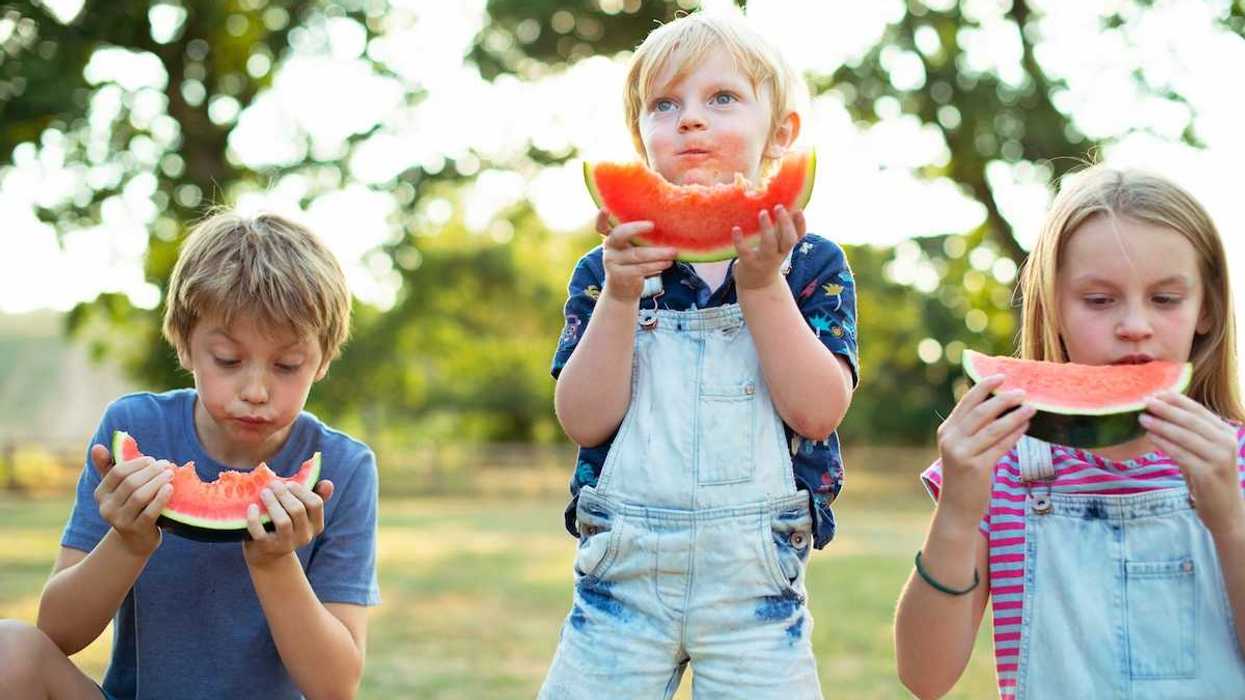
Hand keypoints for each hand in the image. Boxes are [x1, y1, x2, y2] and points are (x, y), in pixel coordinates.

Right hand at [91, 443, 173, 556]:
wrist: (135, 540)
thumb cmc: (129, 506)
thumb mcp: (117, 488)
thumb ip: (108, 467)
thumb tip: (97, 446)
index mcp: (101, 494)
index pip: (117, 472)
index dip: (137, 463)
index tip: (152, 460)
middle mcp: (107, 508)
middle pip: (130, 483)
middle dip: (151, 471)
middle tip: (166, 465)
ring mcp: (121, 521)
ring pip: (140, 496)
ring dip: (158, 482)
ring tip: (170, 474)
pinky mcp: (137, 530)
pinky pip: (150, 512)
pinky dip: (161, 498)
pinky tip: (171, 488)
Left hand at [243, 479, 334, 568]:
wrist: (266, 553)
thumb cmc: (285, 522)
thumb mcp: (301, 511)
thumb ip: (314, 495)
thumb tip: (328, 484)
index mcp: (316, 525)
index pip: (316, 504)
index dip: (302, 491)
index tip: (289, 483)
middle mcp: (304, 536)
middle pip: (298, 510)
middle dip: (284, 494)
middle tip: (272, 484)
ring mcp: (286, 544)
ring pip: (283, 521)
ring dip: (272, 503)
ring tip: (263, 492)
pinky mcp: (267, 548)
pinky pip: (261, 533)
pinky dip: (255, 519)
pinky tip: (251, 507)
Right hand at [597, 210, 675, 302]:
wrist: (621, 292)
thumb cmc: (631, 264)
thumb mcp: (630, 249)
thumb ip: (637, 239)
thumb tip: (665, 225)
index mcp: (611, 238)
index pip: (601, 226)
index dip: (601, 218)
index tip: (605, 209)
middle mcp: (609, 248)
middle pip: (620, 235)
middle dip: (635, 228)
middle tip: (652, 225)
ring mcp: (613, 262)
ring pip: (637, 254)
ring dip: (657, 253)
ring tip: (672, 252)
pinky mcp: (621, 275)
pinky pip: (641, 268)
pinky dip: (656, 265)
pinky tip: (667, 263)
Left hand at [733, 205, 804, 290]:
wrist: (756, 287)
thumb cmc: (767, 259)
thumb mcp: (777, 247)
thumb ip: (781, 230)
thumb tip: (785, 205)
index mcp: (786, 248)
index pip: (799, 236)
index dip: (800, 224)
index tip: (798, 209)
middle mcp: (778, 254)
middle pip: (788, 240)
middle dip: (785, 223)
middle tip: (779, 207)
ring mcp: (764, 260)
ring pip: (769, 245)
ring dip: (767, 228)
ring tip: (763, 212)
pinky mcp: (748, 264)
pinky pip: (745, 252)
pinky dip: (740, 240)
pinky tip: (736, 229)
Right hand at [934, 375, 1034, 530]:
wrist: (956, 509)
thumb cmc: (964, 478)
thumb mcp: (961, 449)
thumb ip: (972, 430)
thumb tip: (999, 406)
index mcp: (946, 431)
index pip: (966, 402)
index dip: (984, 387)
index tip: (1001, 376)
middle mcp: (951, 440)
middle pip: (981, 412)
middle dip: (1004, 399)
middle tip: (1023, 392)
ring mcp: (963, 454)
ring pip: (994, 428)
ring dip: (1014, 415)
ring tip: (1031, 406)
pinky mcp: (977, 468)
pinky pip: (1001, 446)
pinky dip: (1015, 434)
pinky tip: (1026, 426)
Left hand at [1141, 392, 1244, 537]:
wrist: (1225, 509)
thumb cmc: (1209, 477)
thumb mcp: (1202, 450)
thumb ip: (1188, 433)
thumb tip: (1159, 412)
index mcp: (1225, 433)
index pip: (1199, 410)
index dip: (1177, 400)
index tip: (1157, 392)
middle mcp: (1226, 442)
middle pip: (1191, 421)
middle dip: (1167, 409)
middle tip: (1146, 401)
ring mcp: (1219, 459)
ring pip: (1185, 436)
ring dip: (1161, 425)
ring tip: (1142, 418)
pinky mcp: (1208, 474)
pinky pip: (1181, 455)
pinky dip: (1164, 444)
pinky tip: (1150, 437)